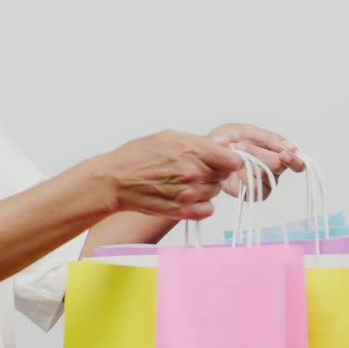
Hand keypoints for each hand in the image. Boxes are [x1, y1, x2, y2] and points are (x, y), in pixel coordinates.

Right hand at [98, 130, 244, 219]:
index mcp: (191, 149)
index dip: (229, 159)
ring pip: (215, 191)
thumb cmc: (137, 156)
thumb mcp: (168, 136)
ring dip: (206, 187)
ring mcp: (188, 193)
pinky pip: (208, 210)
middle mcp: (192, 172)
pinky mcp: (182, 211)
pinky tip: (187, 197)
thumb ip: (198, 142)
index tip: (222, 159)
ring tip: (185, 181)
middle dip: (214, 170)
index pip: (233, 160)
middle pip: (225, 175)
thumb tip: (222, 145)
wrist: (115, 180)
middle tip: (196, 168)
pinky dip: (201, 205)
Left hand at [207, 123, 305, 197]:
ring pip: (267, 176)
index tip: (285, 155)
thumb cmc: (226, 140)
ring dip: (250, 163)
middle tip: (243, 146)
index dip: (293, 159)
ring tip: (236, 153)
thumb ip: (268, 138)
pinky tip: (237, 172)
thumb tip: (292, 148)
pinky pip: (256, 190)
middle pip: (280, 166)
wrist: (205, 154)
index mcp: (276, 153)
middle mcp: (274, 169)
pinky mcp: (253, 193)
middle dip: (260, 155)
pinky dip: (246, 178)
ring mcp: (264, 182)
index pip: (296, 160)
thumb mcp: (246, 131)